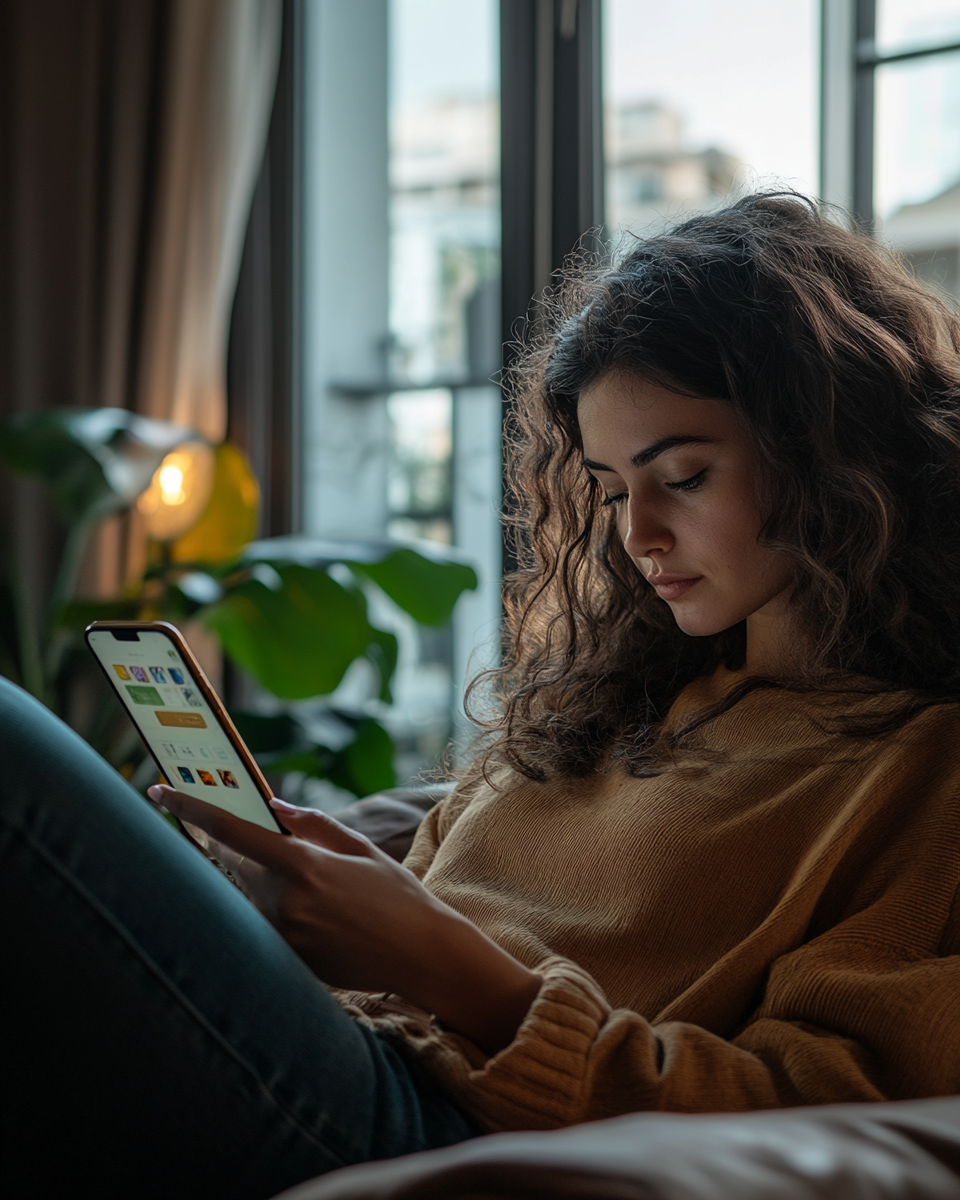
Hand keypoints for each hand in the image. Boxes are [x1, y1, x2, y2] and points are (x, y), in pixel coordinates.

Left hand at [148, 786, 540, 1053]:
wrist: (423, 956)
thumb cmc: (397, 896)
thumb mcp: (360, 849)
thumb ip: (312, 826)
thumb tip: (273, 808)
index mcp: (304, 866)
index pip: (232, 831)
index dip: (192, 809)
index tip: (160, 792)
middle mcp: (286, 902)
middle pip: (232, 863)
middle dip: (226, 842)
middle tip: (231, 828)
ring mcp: (284, 936)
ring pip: (247, 894)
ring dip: (256, 877)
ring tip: (300, 875)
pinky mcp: (289, 960)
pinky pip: (264, 924)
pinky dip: (273, 906)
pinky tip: (315, 908)